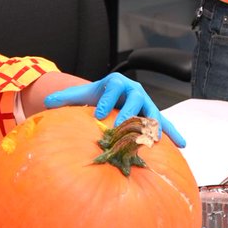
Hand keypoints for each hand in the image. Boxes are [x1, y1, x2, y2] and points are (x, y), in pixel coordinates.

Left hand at [44, 72, 185, 146]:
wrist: (112, 97)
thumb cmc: (97, 97)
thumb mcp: (82, 96)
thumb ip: (65, 98)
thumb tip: (46, 102)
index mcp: (117, 83)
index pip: (113, 89)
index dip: (107, 100)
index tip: (99, 114)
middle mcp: (135, 91)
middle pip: (135, 100)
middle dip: (130, 114)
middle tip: (122, 127)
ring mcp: (146, 103)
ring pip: (152, 112)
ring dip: (154, 125)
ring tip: (155, 138)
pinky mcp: (153, 115)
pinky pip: (164, 124)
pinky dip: (173, 133)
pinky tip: (181, 144)